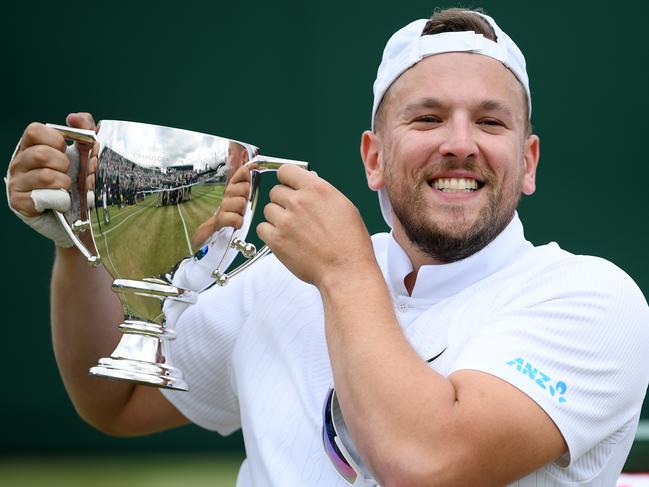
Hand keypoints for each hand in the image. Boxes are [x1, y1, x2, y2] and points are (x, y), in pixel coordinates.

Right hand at [6, 112, 96, 245]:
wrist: (77, 218)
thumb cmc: (77, 183)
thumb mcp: (84, 153)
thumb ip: (85, 130)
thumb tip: (75, 117)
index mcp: (31, 147)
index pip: (35, 130)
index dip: (56, 139)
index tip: (66, 150)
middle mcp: (18, 163)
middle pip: (41, 154)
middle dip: (64, 164)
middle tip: (68, 173)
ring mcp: (16, 183)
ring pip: (45, 176)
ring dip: (65, 184)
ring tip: (67, 189)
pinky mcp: (19, 203)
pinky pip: (43, 197)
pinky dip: (60, 200)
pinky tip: (61, 203)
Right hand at [191, 163, 253, 247]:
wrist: (208, 238)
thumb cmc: (228, 219)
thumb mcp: (237, 200)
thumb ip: (243, 183)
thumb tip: (252, 165)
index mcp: (230, 190)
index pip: (240, 174)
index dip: (245, 174)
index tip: (249, 172)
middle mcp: (224, 196)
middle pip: (244, 188)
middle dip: (245, 197)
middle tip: (240, 207)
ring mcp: (220, 208)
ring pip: (240, 203)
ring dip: (241, 213)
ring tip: (236, 217)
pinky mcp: (217, 222)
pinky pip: (234, 218)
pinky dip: (236, 222)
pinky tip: (234, 224)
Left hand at [257, 165, 375, 287]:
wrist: (345, 270)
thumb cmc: (350, 242)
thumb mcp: (343, 206)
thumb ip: (321, 191)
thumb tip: (308, 180)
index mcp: (316, 189)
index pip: (286, 170)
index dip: (287, 179)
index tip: (289, 187)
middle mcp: (299, 201)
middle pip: (275, 191)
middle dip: (284, 201)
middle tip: (297, 216)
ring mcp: (285, 221)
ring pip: (268, 209)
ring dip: (277, 218)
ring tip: (294, 230)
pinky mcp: (276, 240)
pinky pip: (262, 228)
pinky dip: (270, 233)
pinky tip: (285, 239)